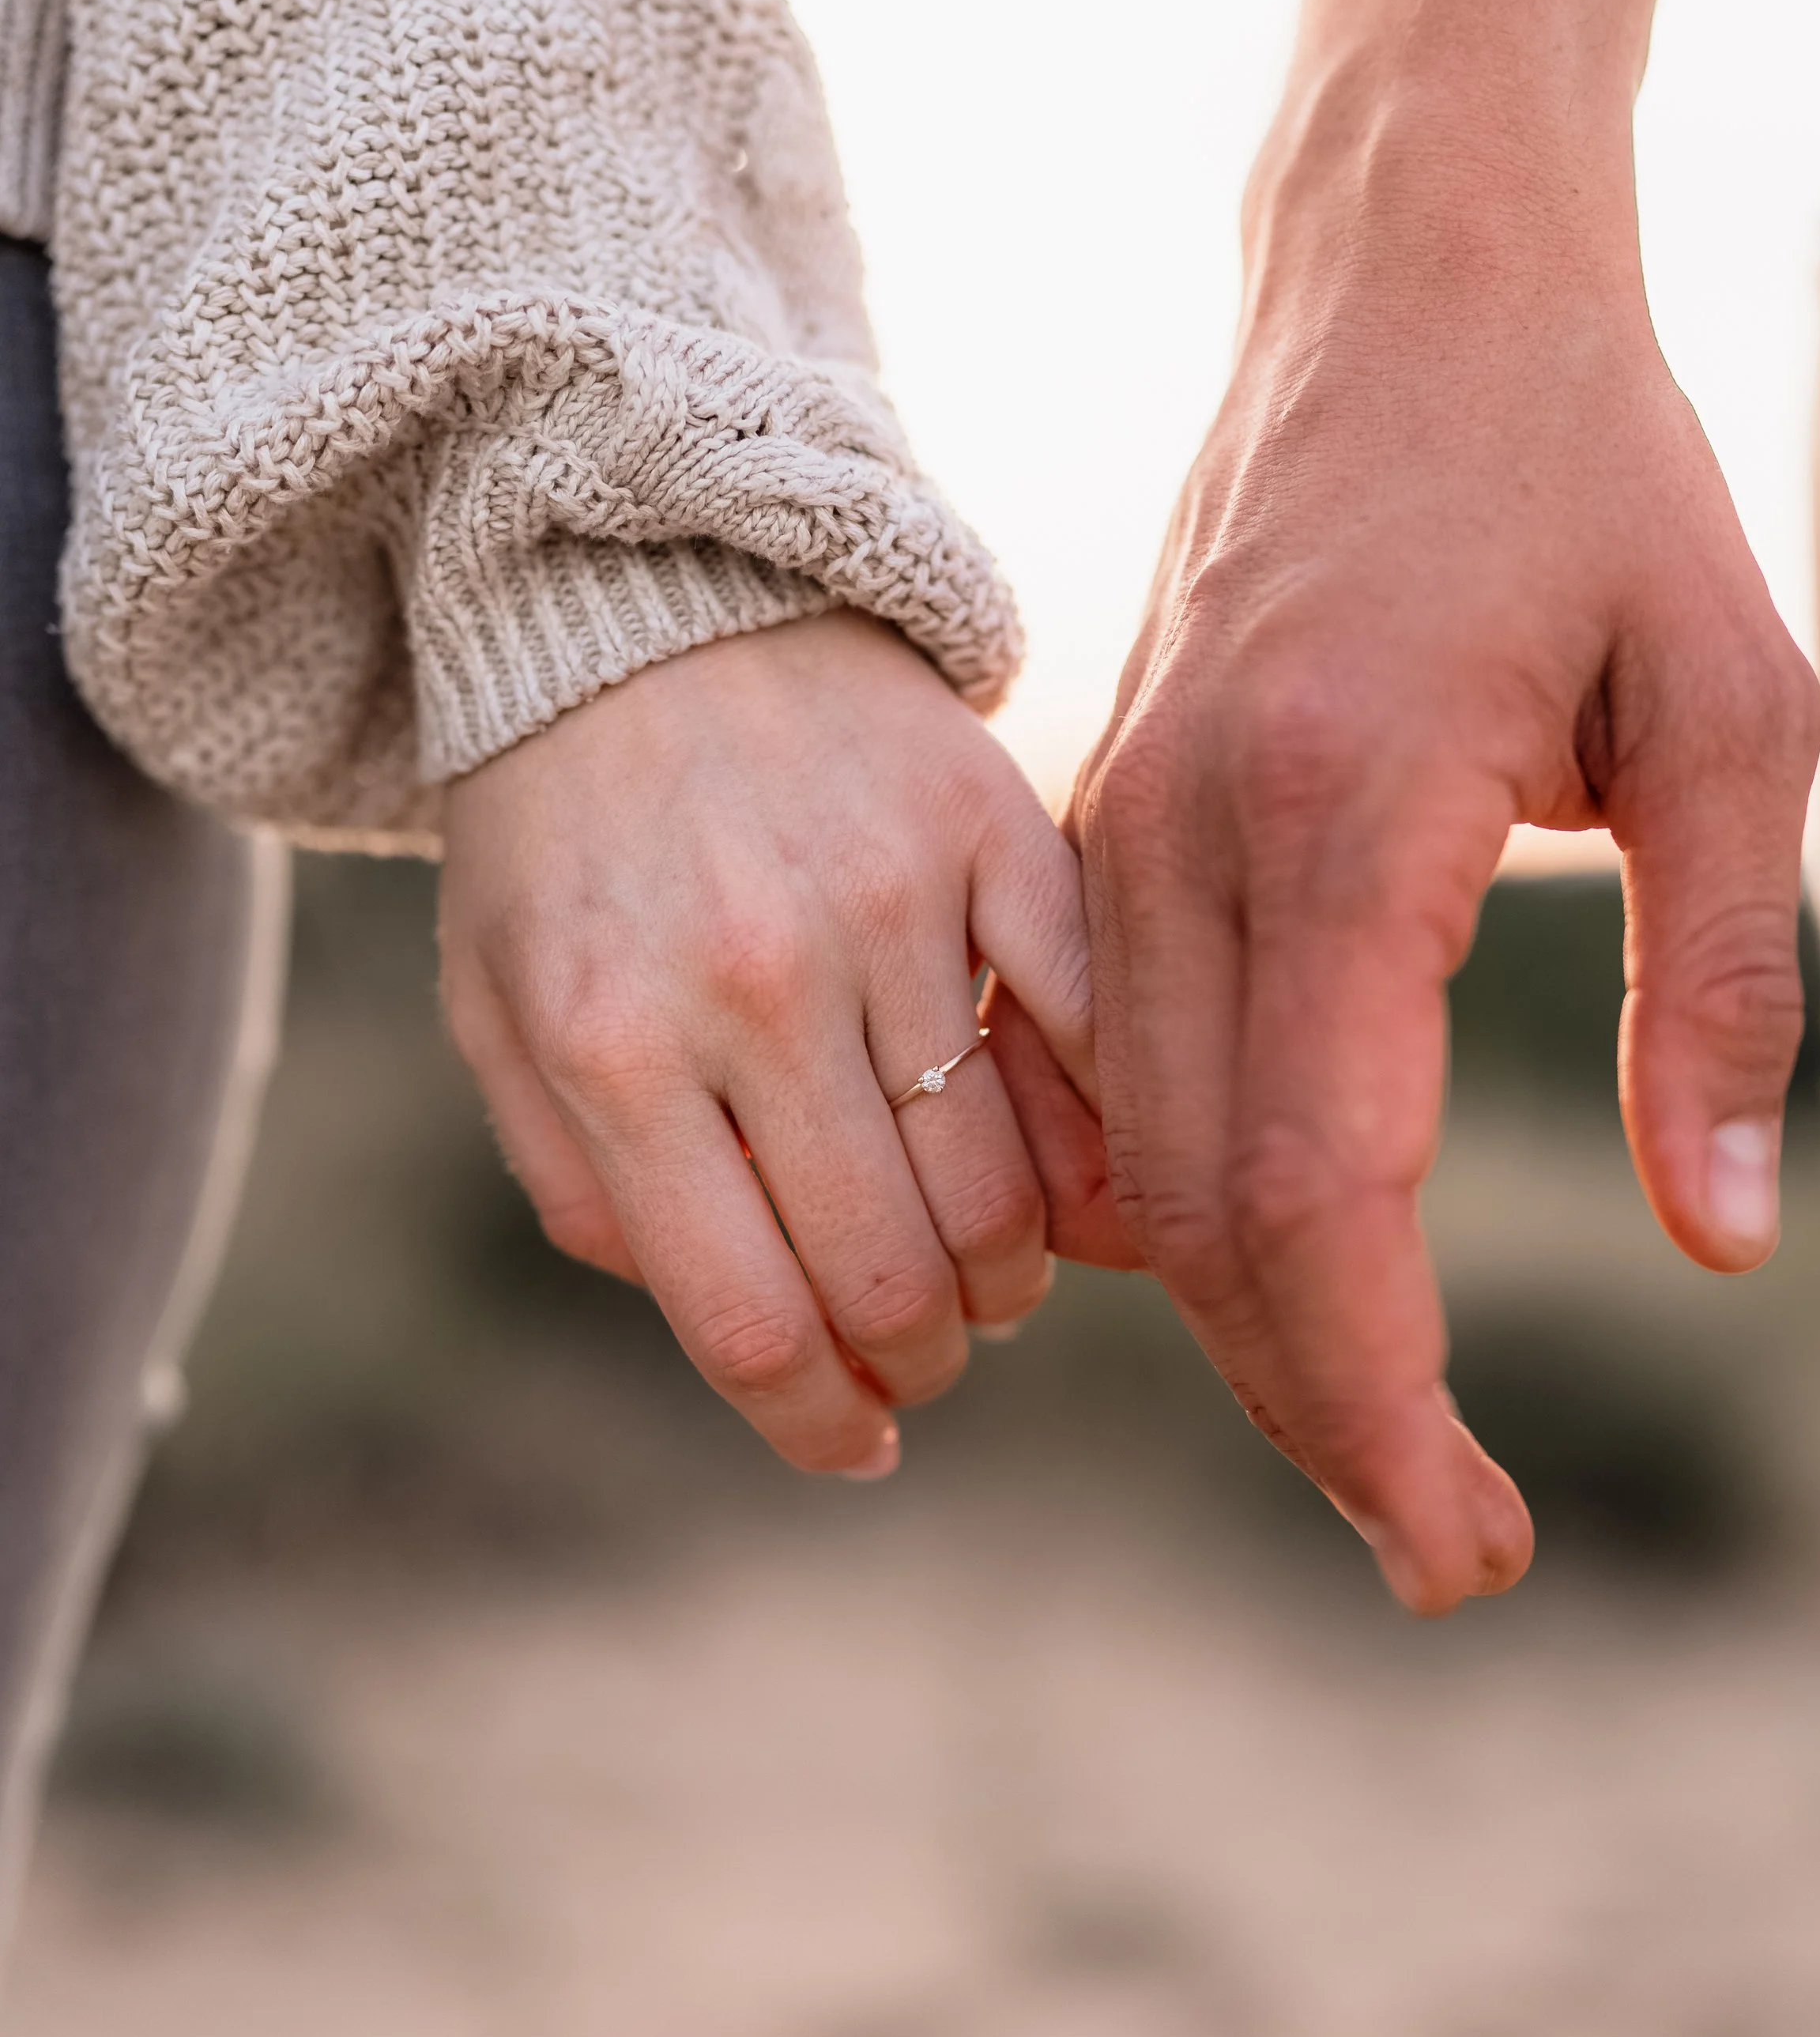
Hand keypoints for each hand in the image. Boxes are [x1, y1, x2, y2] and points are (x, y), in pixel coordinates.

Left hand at [439, 611, 1097, 1475]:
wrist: (636, 591)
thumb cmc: (558, 833)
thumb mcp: (500, 1012)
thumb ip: (583, 1189)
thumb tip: (750, 1341)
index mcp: (613, 1044)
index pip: (752, 1320)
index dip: (816, 1423)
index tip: (855, 1445)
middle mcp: (753, 982)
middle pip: (892, 1277)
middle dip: (918, 1360)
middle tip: (923, 1357)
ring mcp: (886, 903)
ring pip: (1003, 1185)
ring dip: (1009, 1275)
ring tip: (987, 1271)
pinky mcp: (990, 828)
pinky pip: (1090, 1030)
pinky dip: (1102, 1134)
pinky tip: (1081, 1175)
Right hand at [1072, 136, 1819, 1612]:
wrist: (1403, 281)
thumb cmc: (1593, 474)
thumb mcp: (1737, 710)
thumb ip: (1725, 982)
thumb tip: (1717, 1240)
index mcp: (1342, 813)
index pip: (1316, 1197)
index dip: (1380, 1403)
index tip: (1470, 1542)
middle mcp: (1185, 840)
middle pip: (1204, 1224)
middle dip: (1320, 1416)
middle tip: (1448, 1548)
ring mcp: (1116, 832)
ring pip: (1135, 1170)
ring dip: (1250, 1330)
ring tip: (1386, 1439)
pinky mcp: (1099, 827)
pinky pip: (1105, 1079)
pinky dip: (1181, 1210)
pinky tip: (1282, 1276)